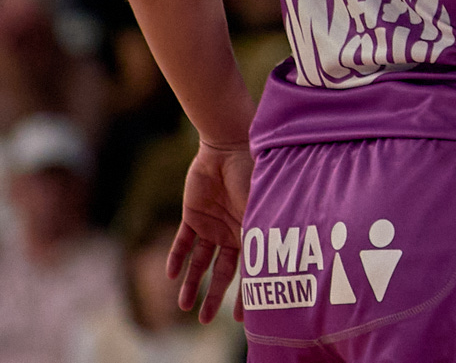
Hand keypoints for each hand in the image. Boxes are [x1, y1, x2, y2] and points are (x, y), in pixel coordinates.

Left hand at [169, 140, 252, 322]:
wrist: (228, 146)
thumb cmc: (252, 173)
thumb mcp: (260, 206)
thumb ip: (263, 232)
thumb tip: (272, 264)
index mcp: (252, 232)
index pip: (252, 270)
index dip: (249, 294)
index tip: (247, 318)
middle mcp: (232, 233)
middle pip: (223, 272)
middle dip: (215, 296)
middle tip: (205, 321)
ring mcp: (212, 225)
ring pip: (200, 262)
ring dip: (192, 283)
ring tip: (184, 305)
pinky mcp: (192, 216)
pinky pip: (182, 242)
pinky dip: (176, 258)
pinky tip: (172, 275)